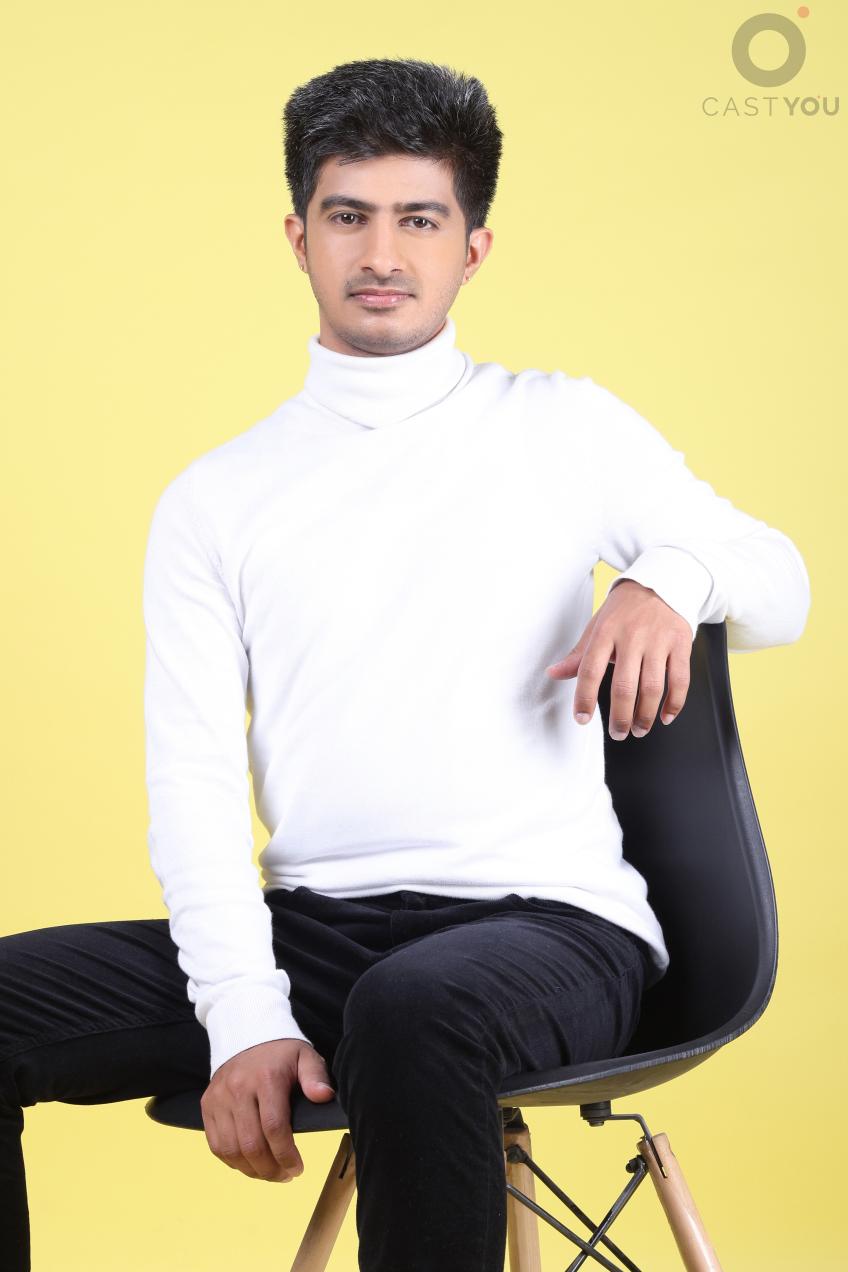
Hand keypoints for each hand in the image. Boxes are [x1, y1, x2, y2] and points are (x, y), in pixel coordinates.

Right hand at [200, 1037, 335, 1182]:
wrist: (246, 1034)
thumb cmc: (280, 1052)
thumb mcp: (304, 1056)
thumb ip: (315, 1077)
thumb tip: (324, 1096)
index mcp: (266, 1079)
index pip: (274, 1128)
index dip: (286, 1155)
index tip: (298, 1168)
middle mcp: (238, 1089)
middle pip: (251, 1144)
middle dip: (271, 1169)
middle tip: (286, 1175)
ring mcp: (219, 1098)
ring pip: (231, 1149)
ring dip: (252, 1171)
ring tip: (270, 1173)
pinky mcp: (207, 1105)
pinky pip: (216, 1145)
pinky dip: (233, 1161)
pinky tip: (250, 1164)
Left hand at [545, 579, 691, 739]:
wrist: (661, 583)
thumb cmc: (624, 610)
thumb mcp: (597, 626)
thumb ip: (579, 655)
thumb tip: (553, 673)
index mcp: (605, 632)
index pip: (590, 670)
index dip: (584, 698)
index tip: (582, 719)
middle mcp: (631, 635)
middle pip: (624, 686)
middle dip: (620, 717)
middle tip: (618, 733)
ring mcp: (658, 640)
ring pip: (652, 688)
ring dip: (645, 715)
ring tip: (639, 729)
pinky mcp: (680, 643)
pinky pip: (680, 680)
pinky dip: (673, 704)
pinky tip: (665, 716)